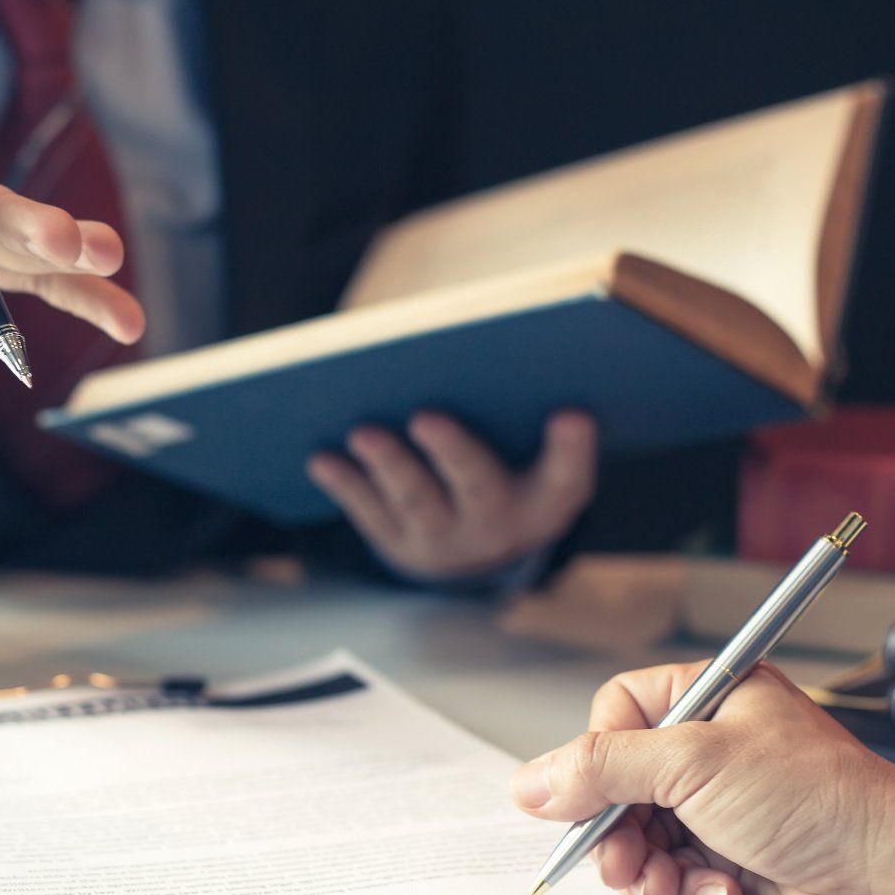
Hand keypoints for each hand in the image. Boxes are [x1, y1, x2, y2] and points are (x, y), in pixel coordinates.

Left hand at [305, 410, 595, 582]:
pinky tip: (321, 459)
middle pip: (479, 488)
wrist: (477, 551)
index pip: (567, 475)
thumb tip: (479, 343)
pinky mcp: (399, 543)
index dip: (571, 448)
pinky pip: (370, 514)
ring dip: (388, 465)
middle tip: (425, 417)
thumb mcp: (534, 455)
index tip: (573, 413)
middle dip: (453, 452)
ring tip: (363, 432)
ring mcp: (446, 539)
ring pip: (416, 501)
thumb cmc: (511, 470)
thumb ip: (526, 413)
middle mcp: (499, 524)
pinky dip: (345, 485)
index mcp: (547, 497)